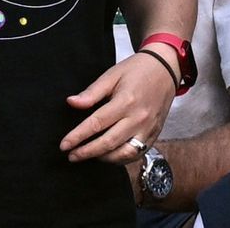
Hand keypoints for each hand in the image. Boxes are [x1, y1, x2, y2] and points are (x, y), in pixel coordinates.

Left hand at [61, 51, 175, 163]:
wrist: (165, 70)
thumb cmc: (136, 70)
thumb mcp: (111, 75)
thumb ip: (92, 92)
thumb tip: (71, 103)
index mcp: (125, 102)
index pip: (96, 124)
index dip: (78, 136)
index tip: (64, 145)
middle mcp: (138, 119)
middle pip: (109, 143)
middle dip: (87, 152)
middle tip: (71, 156)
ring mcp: (148, 129)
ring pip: (125, 154)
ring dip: (104, 158)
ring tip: (87, 156)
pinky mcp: (155, 135)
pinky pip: (137, 153)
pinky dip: (121, 159)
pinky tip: (108, 156)